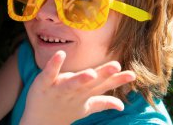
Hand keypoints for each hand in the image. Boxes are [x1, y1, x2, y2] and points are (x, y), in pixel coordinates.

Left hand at [20, 52, 135, 124]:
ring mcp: (59, 89)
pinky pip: (49, 73)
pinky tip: (60, 54)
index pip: (104, 86)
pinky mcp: (44, 84)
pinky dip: (54, 64)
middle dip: (103, 74)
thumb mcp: (85, 107)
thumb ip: (103, 103)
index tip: (133, 75)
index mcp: (86, 94)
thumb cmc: (64, 110)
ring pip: (72, 82)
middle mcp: (75, 92)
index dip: (118, 80)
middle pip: (91, 83)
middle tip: (116, 66)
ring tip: (91, 72)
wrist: (39, 123)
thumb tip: (122, 106)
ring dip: (81, 77)